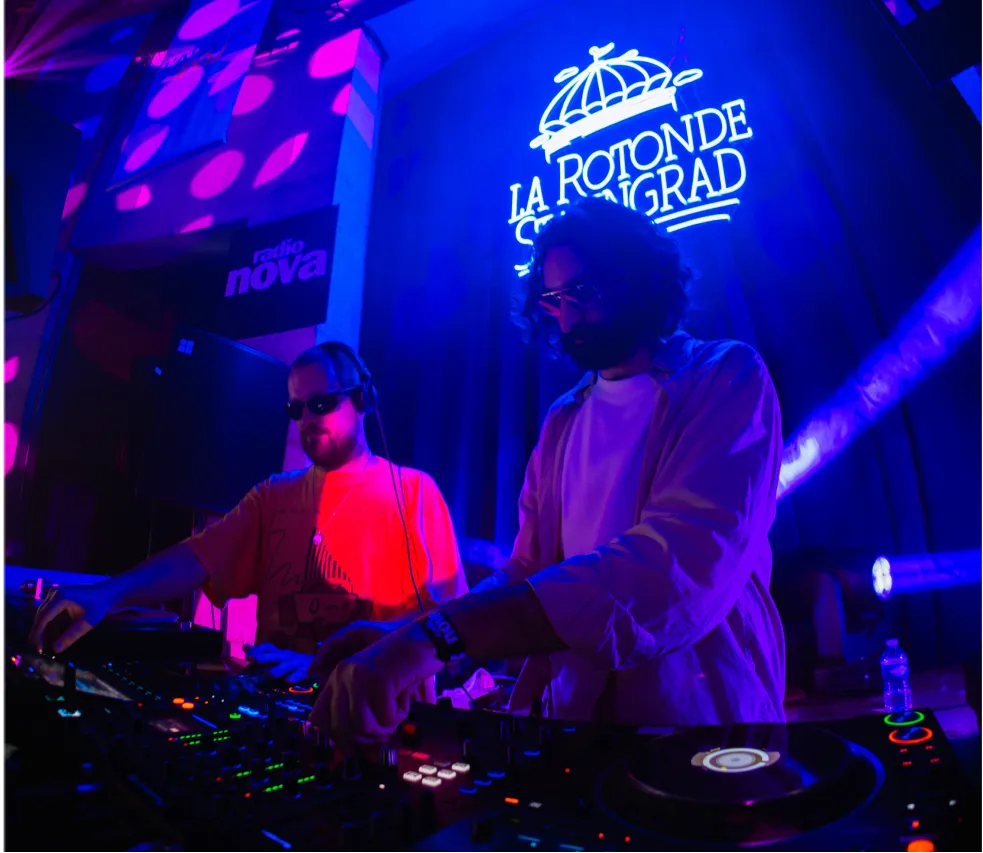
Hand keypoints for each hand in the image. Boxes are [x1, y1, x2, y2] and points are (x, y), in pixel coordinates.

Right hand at [29, 583, 116, 652]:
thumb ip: (71, 636)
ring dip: (42, 629)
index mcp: (60, 598)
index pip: (44, 618)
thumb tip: (56, 649)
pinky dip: (48, 623)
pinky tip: (51, 634)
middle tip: (39, 649)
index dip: (38, 634)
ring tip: (43, 644)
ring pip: (42, 614)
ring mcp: (53, 594)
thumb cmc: (97, 607)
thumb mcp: (87, 623)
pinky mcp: (55, 596)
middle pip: (40, 616)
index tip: (38, 648)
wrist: (104, 593)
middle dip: (38, 633)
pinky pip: (47, 611)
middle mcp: (54, 594)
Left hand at [243, 643, 312, 683]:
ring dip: (277, 670)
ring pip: (286, 666)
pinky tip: (288, 681)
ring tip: (268, 674)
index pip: (268, 647)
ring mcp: (296, 663)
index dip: (258, 650)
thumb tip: (245, 647)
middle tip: (252, 659)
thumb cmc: (293, 662)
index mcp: (280, 653)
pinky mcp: (306, 671)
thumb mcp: (278, 657)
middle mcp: (287, 656)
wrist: (320, 662)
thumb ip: (262, 653)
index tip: (248, 655)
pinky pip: (300, 674)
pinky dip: (294, 677)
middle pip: (274, 655)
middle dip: (263, 657)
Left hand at [310, 620, 443, 749]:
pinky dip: (400, 714)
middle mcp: (341, 676)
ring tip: (397, 711)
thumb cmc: (402, 666)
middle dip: (366, 737)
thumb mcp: (372, 685)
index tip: (355, 744)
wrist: (424, 638)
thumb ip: (357, 708)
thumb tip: (352, 747)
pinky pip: (386, 718)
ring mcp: (358, 677)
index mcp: (337, 677)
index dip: (336, 736)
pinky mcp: (378, 679)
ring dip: (385, 727)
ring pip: (363, 726)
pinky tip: (405, 697)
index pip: (318, 717)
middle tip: (386, 729)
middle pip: (341, 729)